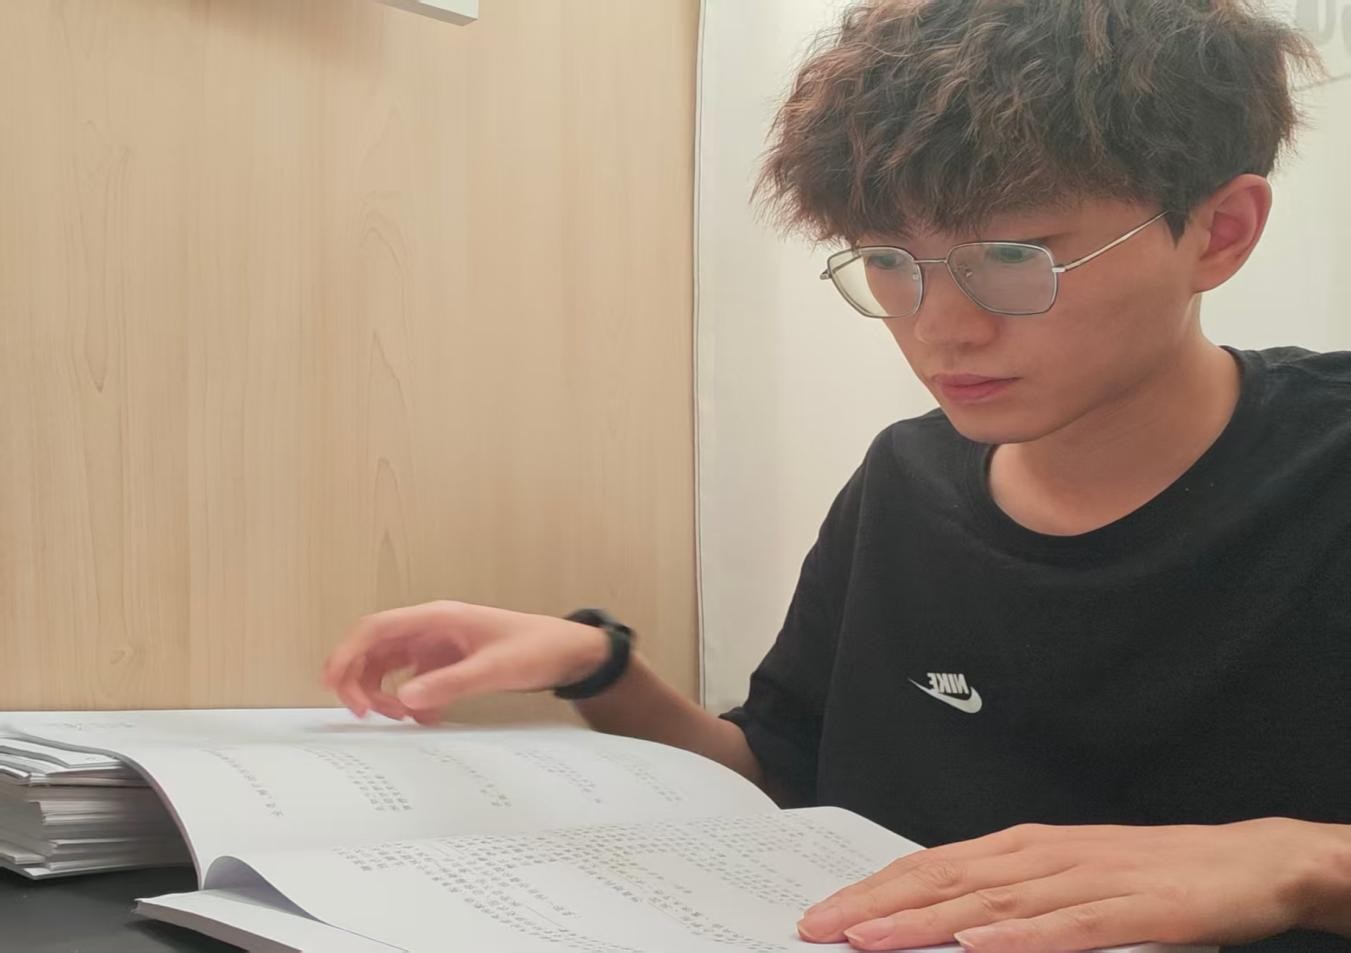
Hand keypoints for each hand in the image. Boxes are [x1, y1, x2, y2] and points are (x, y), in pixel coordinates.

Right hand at [322, 601, 608, 724]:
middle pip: (374, 649)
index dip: (347, 653)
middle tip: (365, 715)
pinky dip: (412, 701)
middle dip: (360, 680)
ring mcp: (437, 646)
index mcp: (437, 618)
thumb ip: (450, 684)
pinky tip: (427, 719)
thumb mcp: (495, 669)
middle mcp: (431, 629)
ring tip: (400, 718)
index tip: (334, 685)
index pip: (376, 628)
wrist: (568, 652)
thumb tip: (405, 700)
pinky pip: (414, 681)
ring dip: (385, 693)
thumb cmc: (535, 649)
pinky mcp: (447, 663)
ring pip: (390, 667)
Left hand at [796, 819, 1347, 951]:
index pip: (931, 864)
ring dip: (924, 923)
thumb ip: (1005, 893)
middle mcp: (1040, 857)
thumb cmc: (1145, 871)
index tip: (826, 911)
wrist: (1240, 861)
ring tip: (870, 938)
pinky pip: (1065, 928)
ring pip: (988, 905)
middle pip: (943, 880)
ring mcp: (1083, 882)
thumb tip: (943, 918)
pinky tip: (976, 947)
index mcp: (1021, 847)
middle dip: (875, 905)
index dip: (875, 888)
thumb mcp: (1064, 876)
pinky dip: (1018, 937)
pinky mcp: (1128, 911)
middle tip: (819, 926)